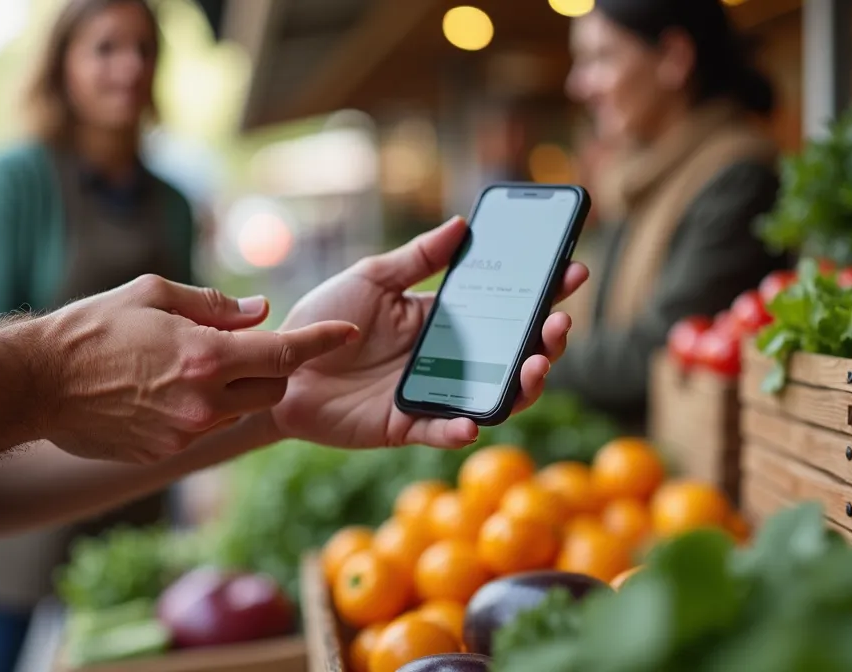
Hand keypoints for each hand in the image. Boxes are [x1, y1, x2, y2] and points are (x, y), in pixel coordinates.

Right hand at [29, 275, 358, 462]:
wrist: (36, 383)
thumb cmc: (94, 327)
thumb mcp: (154, 294)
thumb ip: (214, 305)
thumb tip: (260, 311)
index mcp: (206, 356)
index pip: (284, 353)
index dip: (320, 342)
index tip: (346, 334)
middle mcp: (204, 401)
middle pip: (273, 389)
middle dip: (271, 368)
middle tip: (243, 346)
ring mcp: (186, 432)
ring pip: (240, 411)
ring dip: (236, 390)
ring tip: (192, 367)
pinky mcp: (165, 453)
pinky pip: (205, 429)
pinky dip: (202, 410)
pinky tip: (164, 391)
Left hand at [265, 217, 588, 448]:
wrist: (278, 365)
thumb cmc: (323, 318)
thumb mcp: (371, 277)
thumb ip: (417, 258)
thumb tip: (462, 225)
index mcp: (444, 320)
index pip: (506, 305)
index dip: (543, 291)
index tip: (573, 270)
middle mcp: (448, 359)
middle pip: (514, 354)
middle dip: (547, 340)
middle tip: (560, 323)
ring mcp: (431, 393)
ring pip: (494, 396)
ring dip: (522, 386)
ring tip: (535, 366)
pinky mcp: (405, 425)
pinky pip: (441, 430)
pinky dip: (460, 428)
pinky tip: (473, 421)